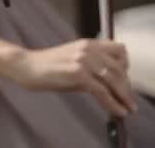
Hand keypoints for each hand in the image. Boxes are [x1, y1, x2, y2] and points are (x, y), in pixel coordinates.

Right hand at [13, 39, 137, 116]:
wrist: (26, 66)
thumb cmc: (47, 66)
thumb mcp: (73, 61)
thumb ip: (91, 68)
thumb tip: (109, 86)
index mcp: (88, 43)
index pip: (120, 50)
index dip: (125, 66)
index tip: (124, 81)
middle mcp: (89, 49)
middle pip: (120, 68)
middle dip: (126, 87)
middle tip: (128, 101)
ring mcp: (83, 60)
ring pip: (114, 81)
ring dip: (124, 97)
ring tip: (128, 109)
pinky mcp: (78, 73)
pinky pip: (102, 91)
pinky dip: (113, 104)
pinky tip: (118, 112)